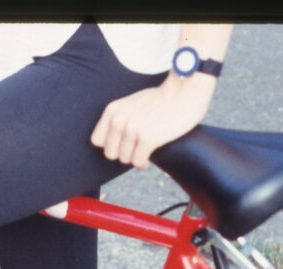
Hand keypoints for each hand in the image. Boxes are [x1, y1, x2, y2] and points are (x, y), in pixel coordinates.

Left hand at [90, 75, 216, 169]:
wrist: (186, 91)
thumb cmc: (161, 99)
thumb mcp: (131, 103)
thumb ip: (119, 118)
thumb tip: (112, 141)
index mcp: (113, 110)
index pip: (97, 140)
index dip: (109, 145)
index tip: (121, 144)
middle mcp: (119, 119)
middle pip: (110, 154)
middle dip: (122, 154)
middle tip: (134, 150)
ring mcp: (133, 129)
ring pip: (125, 159)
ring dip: (135, 158)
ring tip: (143, 152)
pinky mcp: (148, 139)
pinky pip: (138, 162)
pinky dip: (142, 163)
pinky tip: (148, 159)